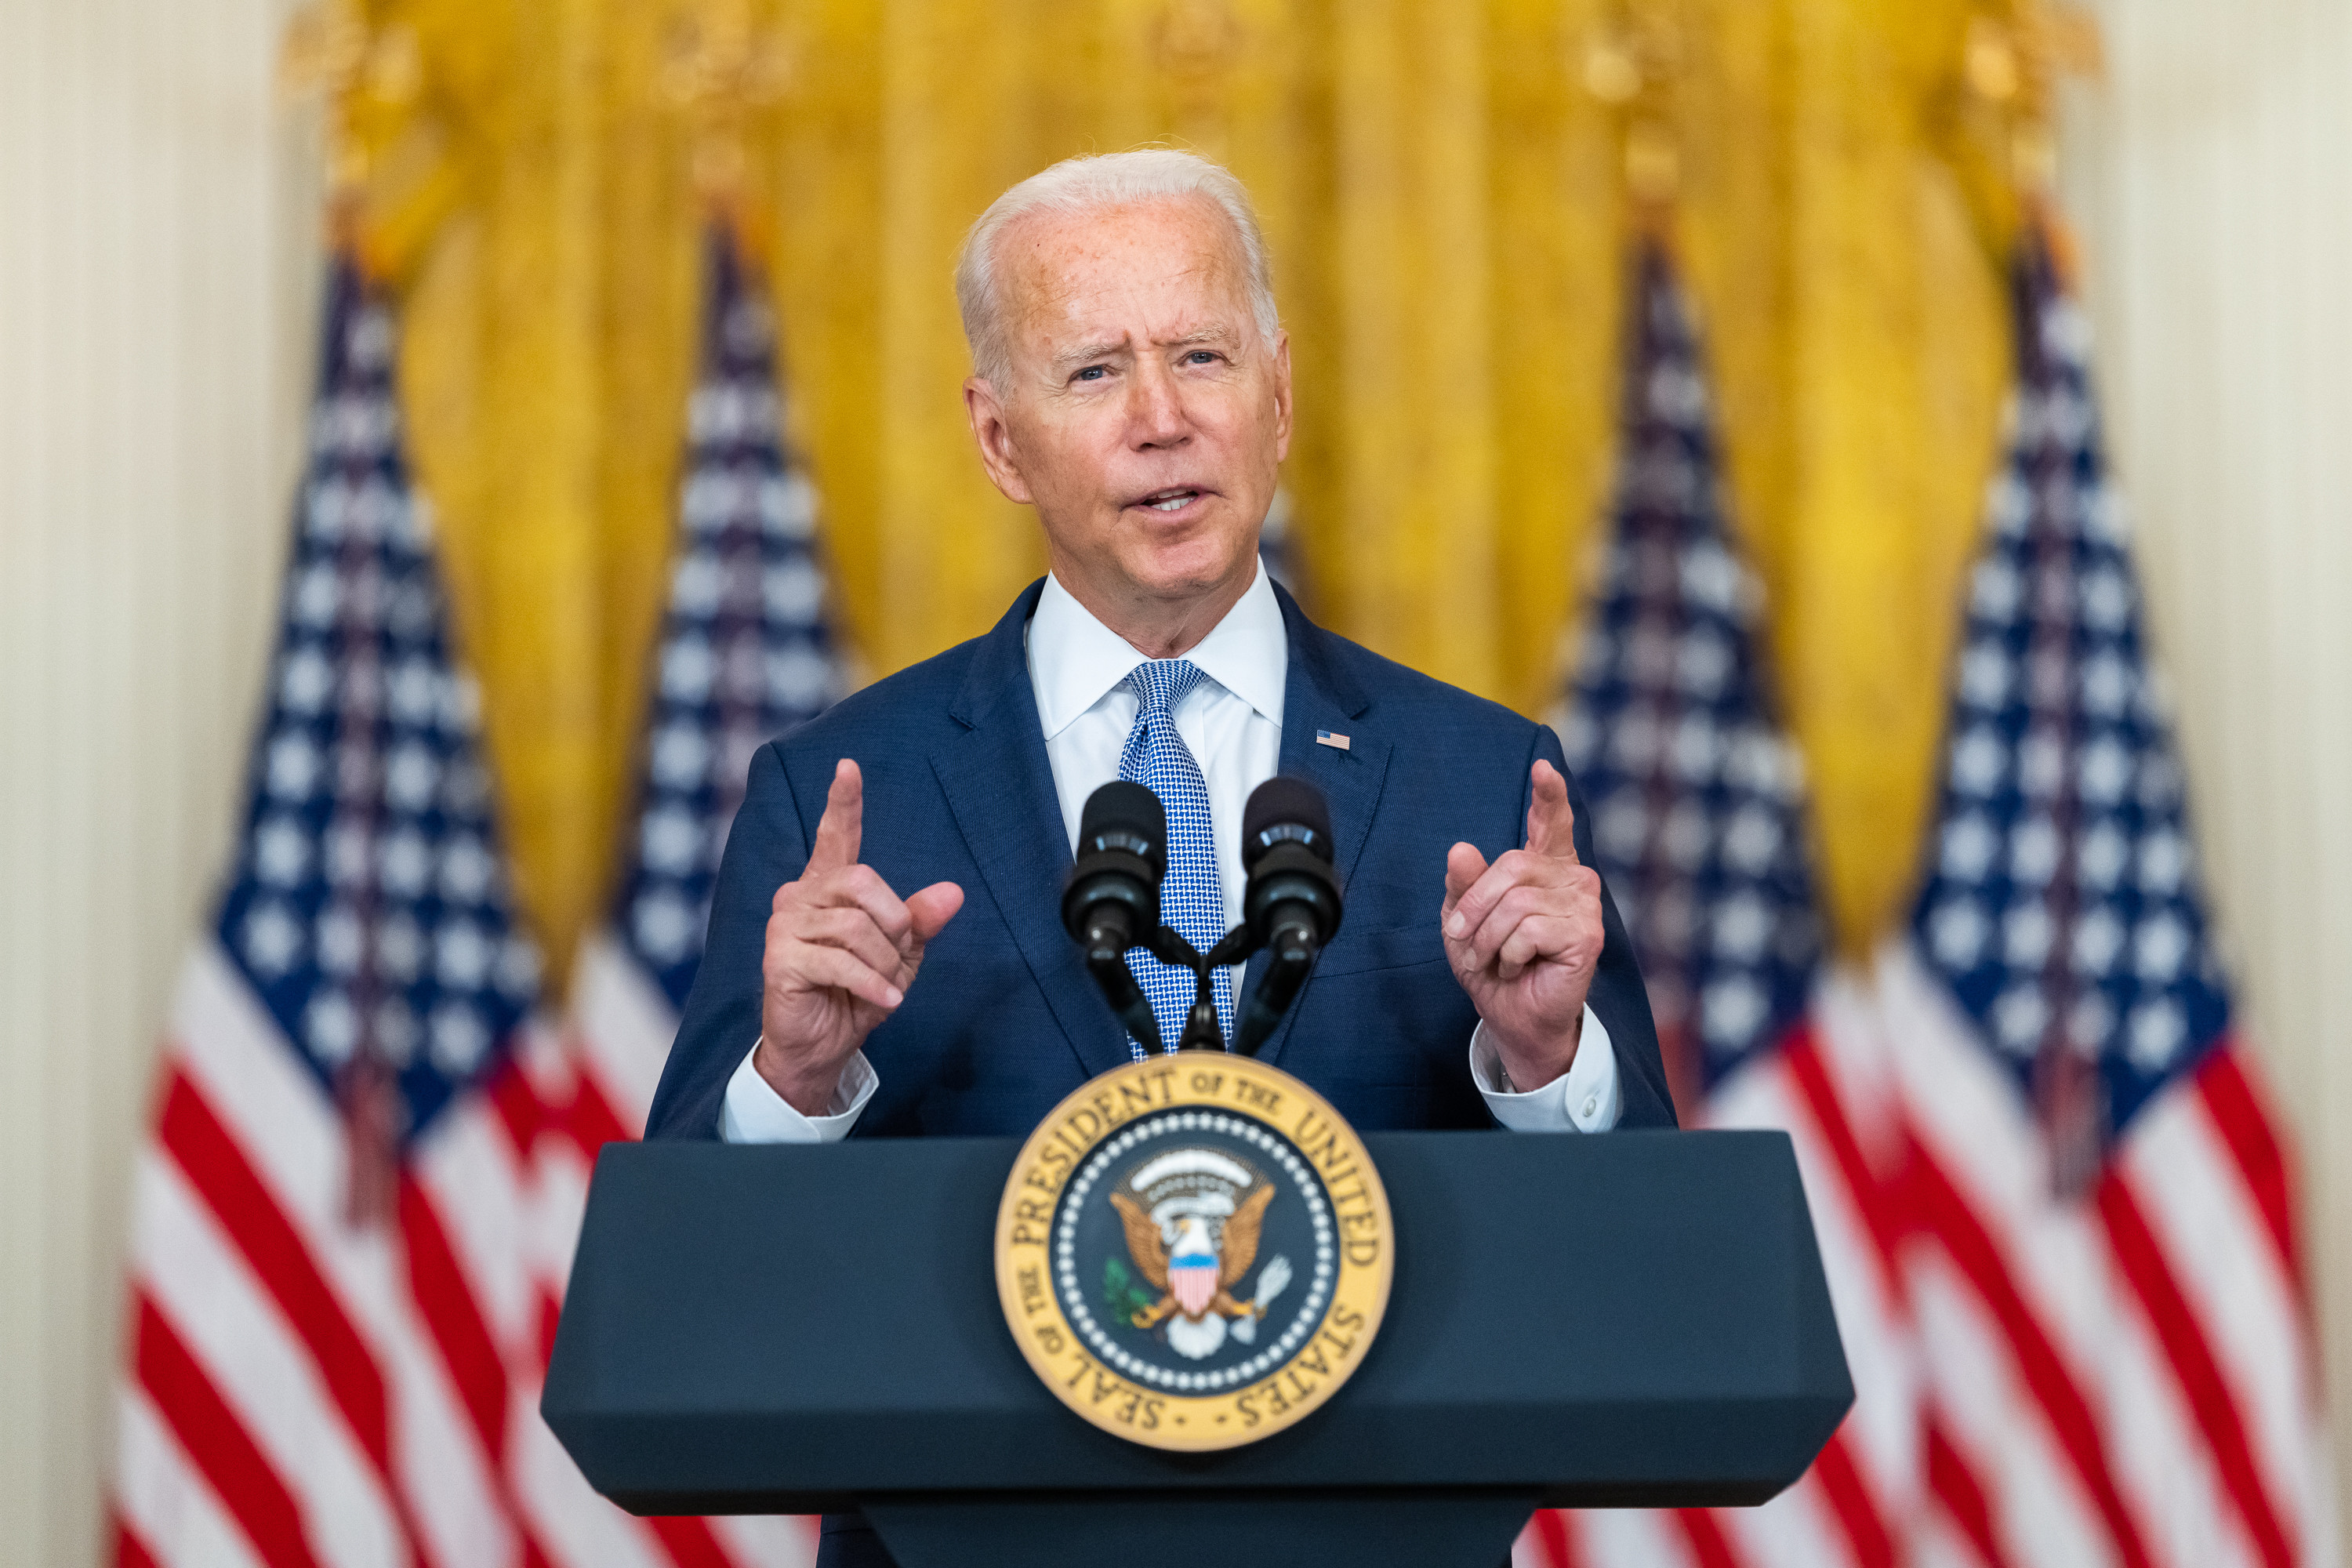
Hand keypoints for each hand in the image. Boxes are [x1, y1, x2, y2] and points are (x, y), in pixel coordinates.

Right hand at [756, 759, 963, 1115]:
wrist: (821, 1046)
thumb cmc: (856, 994)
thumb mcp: (900, 956)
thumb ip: (920, 921)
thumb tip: (952, 893)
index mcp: (828, 888)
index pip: (836, 837)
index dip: (843, 803)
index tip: (849, 767)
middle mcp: (799, 897)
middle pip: (862, 881)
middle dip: (894, 922)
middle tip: (898, 958)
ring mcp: (785, 926)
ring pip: (855, 926)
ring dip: (884, 963)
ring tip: (884, 987)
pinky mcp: (779, 959)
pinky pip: (840, 961)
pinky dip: (872, 984)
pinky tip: (886, 1002)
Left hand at [1440, 760, 1605, 1092]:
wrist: (1511, 1015)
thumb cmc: (1491, 963)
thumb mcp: (1463, 919)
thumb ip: (1463, 884)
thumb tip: (1461, 849)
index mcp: (1545, 867)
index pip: (1551, 822)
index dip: (1548, 795)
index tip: (1542, 767)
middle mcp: (1571, 878)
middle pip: (1512, 865)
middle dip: (1476, 905)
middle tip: (1465, 938)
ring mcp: (1584, 905)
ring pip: (1516, 902)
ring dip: (1489, 938)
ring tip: (1495, 959)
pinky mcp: (1587, 934)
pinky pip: (1528, 930)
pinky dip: (1507, 954)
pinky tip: (1518, 967)